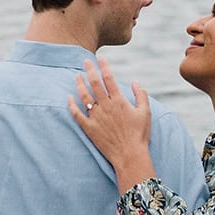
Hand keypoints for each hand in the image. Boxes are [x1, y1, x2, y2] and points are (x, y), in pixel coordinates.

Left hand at [68, 58, 154, 190]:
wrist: (129, 155)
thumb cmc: (139, 135)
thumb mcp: (145, 112)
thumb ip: (141, 95)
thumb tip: (135, 82)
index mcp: (119, 101)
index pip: (109, 78)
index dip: (104, 66)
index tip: (100, 59)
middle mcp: (106, 106)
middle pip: (94, 83)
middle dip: (89, 70)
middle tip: (85, 61)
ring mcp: (96, 117)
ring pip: (84, 96)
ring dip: (79, 84)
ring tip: (77, 76)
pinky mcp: (89, 128)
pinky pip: (77, 114)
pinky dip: (71, 105)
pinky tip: (69, 98)